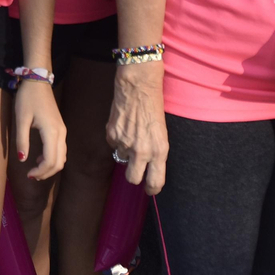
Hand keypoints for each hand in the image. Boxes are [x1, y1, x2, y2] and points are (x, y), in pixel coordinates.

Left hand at [12, 79, 66, 180]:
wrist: (38, 81)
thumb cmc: (27, 98)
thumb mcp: (21, 119)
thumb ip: (22, 140)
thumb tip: (22, 159)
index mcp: (51, 132)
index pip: (50, 161)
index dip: (40, 172)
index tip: (28, 174)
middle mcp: (61, 133)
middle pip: (59, 162)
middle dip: (46, 173)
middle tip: (31, 176)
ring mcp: (63, 131)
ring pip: (62, 157)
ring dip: (50, 167)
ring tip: (35, 171)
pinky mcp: (60, 129)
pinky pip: (61, 150)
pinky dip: (53, 159)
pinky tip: (40, 158)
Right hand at [105, 64, 168, 193]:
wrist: (138, 85)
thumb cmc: (154, 105)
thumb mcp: (162, 132)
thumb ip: (155, 151)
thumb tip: (147, 165)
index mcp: (159, 151)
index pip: (155, 181)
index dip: (152, 189)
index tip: (150, 189)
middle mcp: (142, 150)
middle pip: (133, 179)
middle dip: (134, 176)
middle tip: (136, 169)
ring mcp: (125, 143)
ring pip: (121, 158)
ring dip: (125, 151)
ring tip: (131, 133)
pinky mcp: (112, 134)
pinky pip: (113, 144)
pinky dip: (117, 138)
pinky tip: (123, 124)